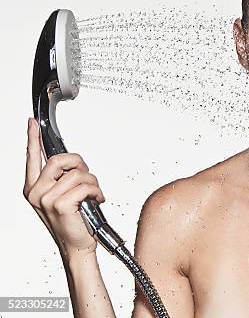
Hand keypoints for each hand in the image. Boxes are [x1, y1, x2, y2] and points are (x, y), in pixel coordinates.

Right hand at [23, 117, 105, 258]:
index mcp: (33, 188)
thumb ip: (61, 179)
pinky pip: (85, 185)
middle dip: (79, 163)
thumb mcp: (62, 197)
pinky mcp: (60, 204)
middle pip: (59, 159)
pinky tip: (95, 200)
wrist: (77, 244)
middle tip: (87, 175)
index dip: (33, 138)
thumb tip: (70, 162)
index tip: (32, 123)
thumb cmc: (72, 221)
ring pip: (77, 173)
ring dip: (93, 182)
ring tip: (93, 194)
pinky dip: (97, 191)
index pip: (32, 158)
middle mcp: (36, 192)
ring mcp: (46, 198)